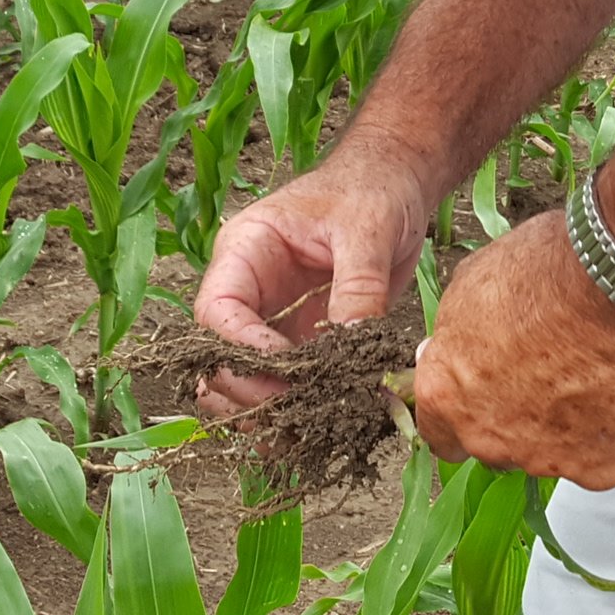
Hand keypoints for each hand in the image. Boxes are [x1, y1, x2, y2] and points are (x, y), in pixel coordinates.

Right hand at [193, 132, 442, 414]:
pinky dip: (298, 409)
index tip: (285, 374)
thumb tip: (350, 349)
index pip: (216, 311)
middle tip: (296, 415)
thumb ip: (357, 289)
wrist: (398, 181)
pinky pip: (286, 383)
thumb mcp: (366, 230)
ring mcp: (273, 317)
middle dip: (249, 390)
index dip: (241, 351)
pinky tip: (323, 430)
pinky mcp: (302, 338)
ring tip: (304, 434)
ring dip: (266, 411)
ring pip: (244, 378)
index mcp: (245, 250)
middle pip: (219, 356)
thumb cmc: (373, 188)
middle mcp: (249, 288)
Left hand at [413, 212, 614, 489]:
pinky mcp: (613, 467)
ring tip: (605, 366)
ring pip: (562, 451)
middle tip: (555, 365)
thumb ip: (459, 334)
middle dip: (520, 414)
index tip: (486, 382)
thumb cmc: (551, 272)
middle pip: (501, 445)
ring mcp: (556, 462)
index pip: (439, 431)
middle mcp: (496, 443)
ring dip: (576, 420)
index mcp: (450, 398)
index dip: (465, 404)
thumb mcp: (475, 284)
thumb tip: (453, 346)